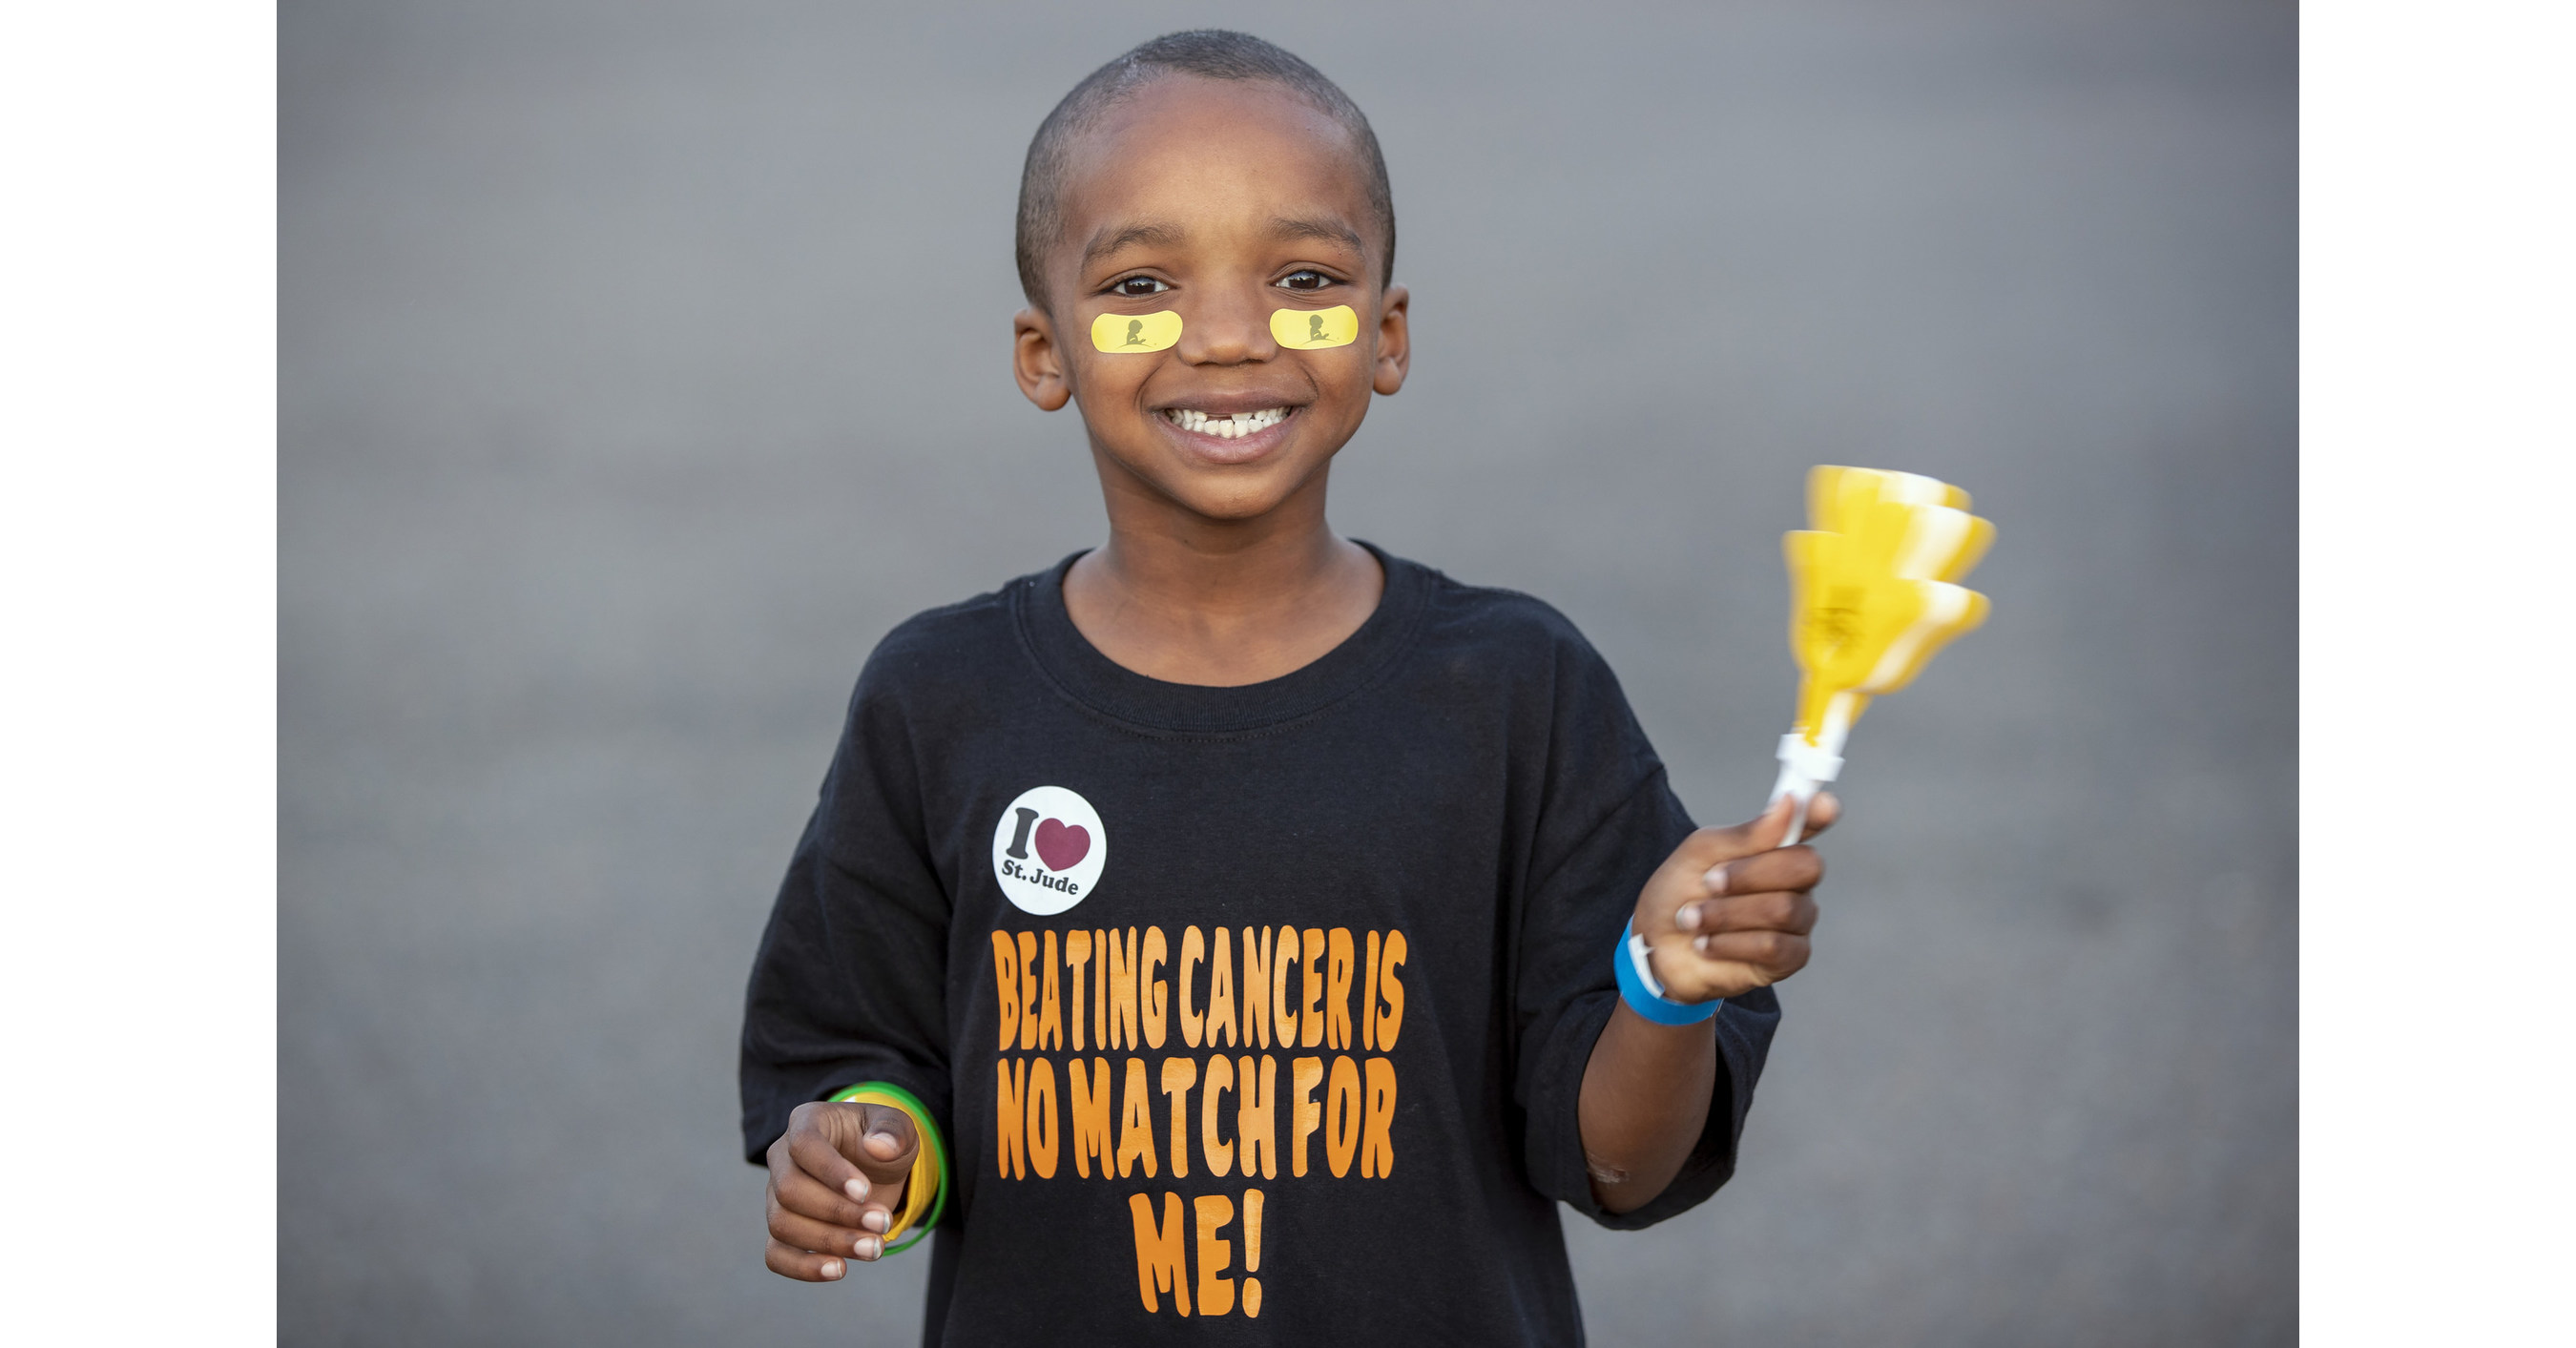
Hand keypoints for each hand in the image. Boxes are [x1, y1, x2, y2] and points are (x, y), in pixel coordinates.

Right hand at [763, 1100, 919, 1280]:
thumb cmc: (882, 1142)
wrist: (876, 1169)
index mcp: (807, 1122)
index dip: (831, 1172)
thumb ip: (893, 1131)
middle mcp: (782, 1158)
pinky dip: (803, 1268)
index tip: (865, 1193)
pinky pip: (776, 1255)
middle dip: (838, 1213)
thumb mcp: (898, 1127)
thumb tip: (878, 1147)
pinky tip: (839, 1270)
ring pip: (782, 1225)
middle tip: (882, 1223)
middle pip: (789, 1191)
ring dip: (829, 1242)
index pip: (804, 1146)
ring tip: (873, 1248)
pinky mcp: (782, 1229)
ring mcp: (776, 1196)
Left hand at [1629, 792, 1835, 1003]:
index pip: (1811, 821)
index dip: (1818, 812)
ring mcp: (1798, 919)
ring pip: (1783, 910)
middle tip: (1709, 883)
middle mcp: (1796, 880)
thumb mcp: (1701, 854)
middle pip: (1805, 866)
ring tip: (1693, 919)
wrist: (1656, 945)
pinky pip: (1774, 947)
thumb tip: (1788, 804)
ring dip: (1726, 914)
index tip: (1824, 805)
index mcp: (1776, 845)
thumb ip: (1745, 835)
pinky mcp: (1790, 957)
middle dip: (1748, 875)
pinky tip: (1707, 944)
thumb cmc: (1680, 892)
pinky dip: (1731, 944)